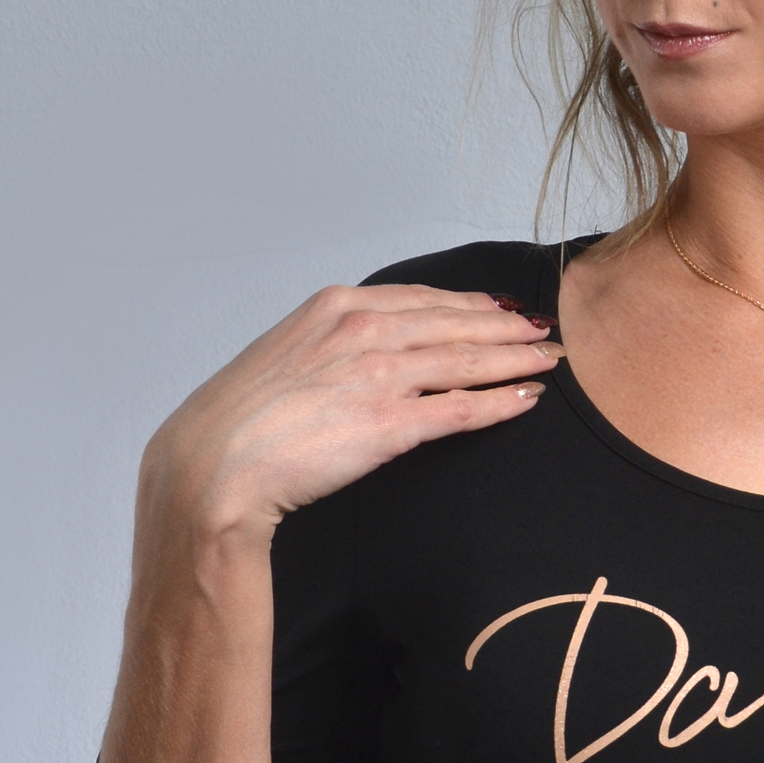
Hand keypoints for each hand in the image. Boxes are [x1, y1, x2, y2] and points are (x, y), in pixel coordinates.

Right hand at [140, 283, 560, 543]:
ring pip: (467, 361)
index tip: (500, 309)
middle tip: (544, 330)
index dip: (470, 305)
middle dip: (507, 328)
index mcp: (336, 308)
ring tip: (549, 360)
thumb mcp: (284, 354)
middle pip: (455, 324)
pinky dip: (501, 402)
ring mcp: (380, 376)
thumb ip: (329, 344)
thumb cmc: (238, 418)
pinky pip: (461, 409)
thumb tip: (361, 353)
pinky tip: (526, 399)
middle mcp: (364, 332)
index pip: (422, 299)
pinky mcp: (391, 425)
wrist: (214, 463)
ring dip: (516, 359)